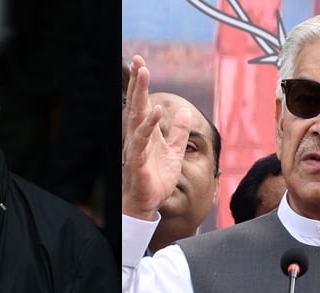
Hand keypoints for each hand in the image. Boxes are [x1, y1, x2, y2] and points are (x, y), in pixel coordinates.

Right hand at [122, 55, 189, 220]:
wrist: (147, 204)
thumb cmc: (155, 179)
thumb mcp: (173, 152)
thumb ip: (178, 132)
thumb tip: (183, 111)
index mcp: (146, 134)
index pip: (142, 104)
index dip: (142, 85)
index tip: (141, 63)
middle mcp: (138, 137)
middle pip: (136, 105)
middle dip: (138, 83)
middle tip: (139, 60)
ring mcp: (136, 148)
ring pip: (136, 117)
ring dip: (140, 95)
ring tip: (144, 75)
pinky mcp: (137, 161)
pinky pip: (141, 140)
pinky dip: (148, 125)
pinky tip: (154, 111)